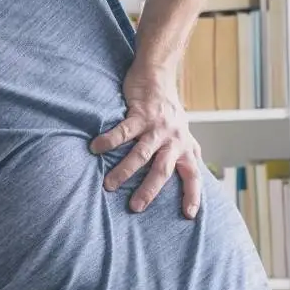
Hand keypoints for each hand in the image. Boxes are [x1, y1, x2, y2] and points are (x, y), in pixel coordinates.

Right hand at [90, 64, 203, 218]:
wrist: (157, 75)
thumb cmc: (167, 109)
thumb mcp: (181, 132)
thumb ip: (185, 152)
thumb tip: (193, 174)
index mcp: (184, 146)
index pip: (193, 175)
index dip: (193, 195)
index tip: (189, 215)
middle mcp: (174, 139)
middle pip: (163, 170)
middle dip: (149, 190)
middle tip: (135, 207)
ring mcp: (157, 126)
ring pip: (142, 153)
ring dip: (124, 171)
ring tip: (109, 185)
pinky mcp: (141, 113)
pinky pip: (124, 130)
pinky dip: (109, 140)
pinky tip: (95, 148)